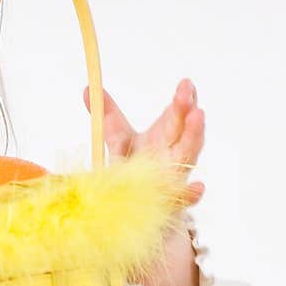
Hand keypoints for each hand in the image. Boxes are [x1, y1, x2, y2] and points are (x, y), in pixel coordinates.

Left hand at [83, 77, 205, 209]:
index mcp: (164, 135)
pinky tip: (198, 188)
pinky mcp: (170, 201)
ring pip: (188, 155)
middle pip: (181, 128)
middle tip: (184, 92)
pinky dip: (191, 194)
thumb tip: (87, 89)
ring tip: (198, 116)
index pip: (178, 113)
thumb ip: (106, 115)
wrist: (135, 202)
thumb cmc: (132, 165)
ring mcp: (174, 176)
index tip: (185, 83)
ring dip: (194, 136)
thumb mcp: (117, 138)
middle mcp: (173, 152)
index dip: (183, 98)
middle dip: (184, 109)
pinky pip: (183, 199)